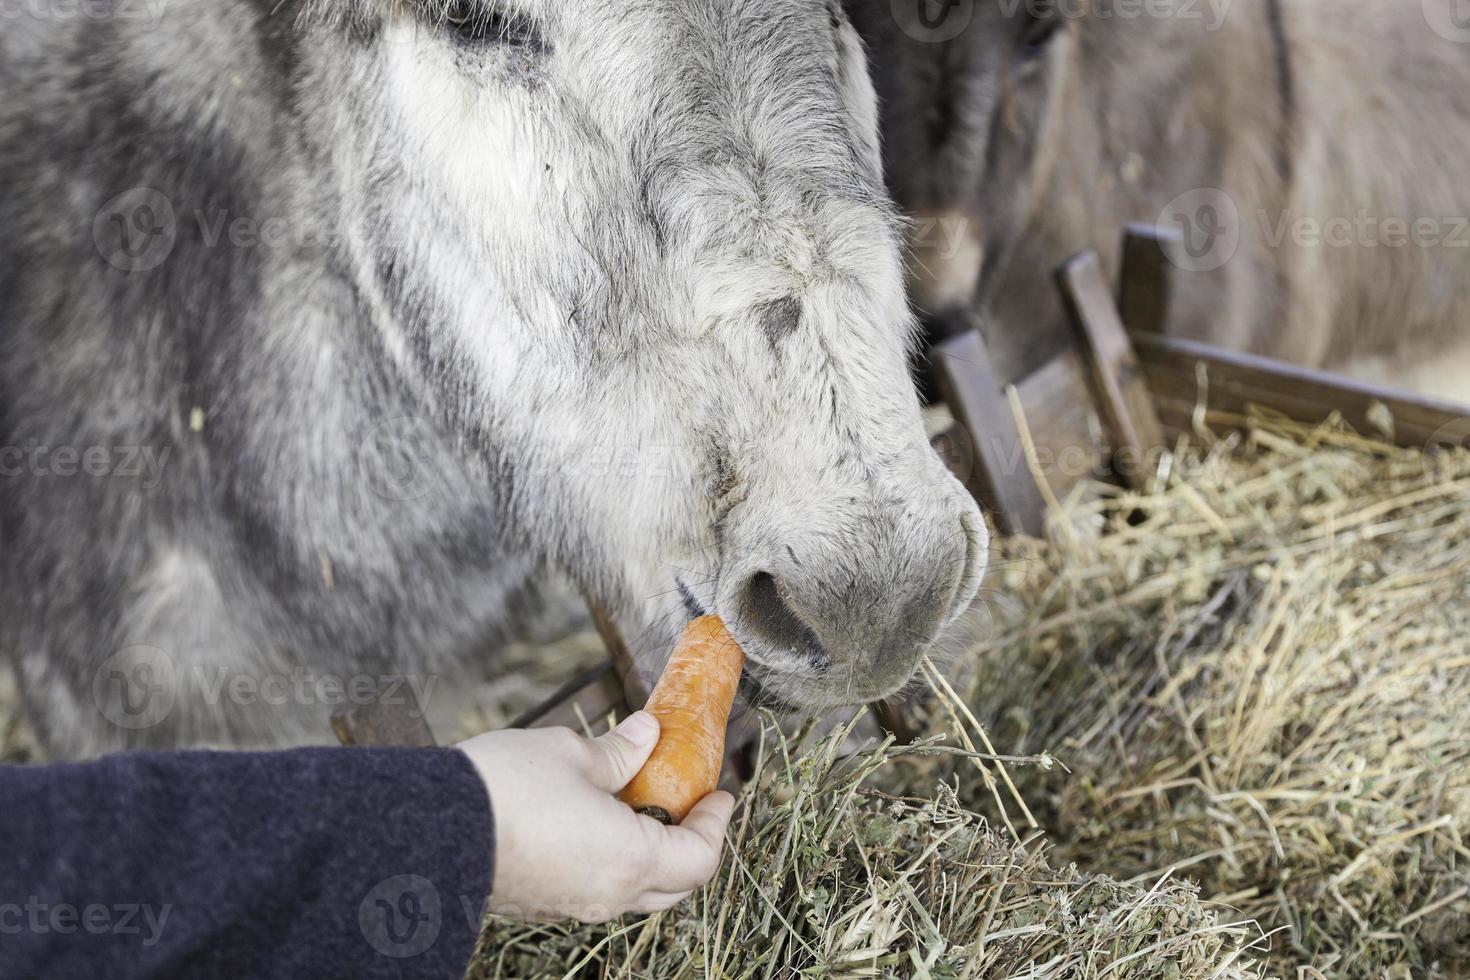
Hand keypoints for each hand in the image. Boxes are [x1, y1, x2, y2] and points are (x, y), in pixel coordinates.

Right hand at [456, 712, 734, 922]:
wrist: (426, 827)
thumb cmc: (504, 789)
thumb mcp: (572, 753)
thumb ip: (619, 750)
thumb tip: (647, 734)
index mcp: (629, 860)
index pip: (699, 859)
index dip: (716, 825)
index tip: (721, 795)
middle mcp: (606, 895)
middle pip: (673, 886)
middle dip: (690, 845)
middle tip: (690, 803)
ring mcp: (570, 906)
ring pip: (632, 891)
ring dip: (649, 853)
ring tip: (641, 803)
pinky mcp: (539, 904)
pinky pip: (594, 890)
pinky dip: (612, 861)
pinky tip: (596, 819)